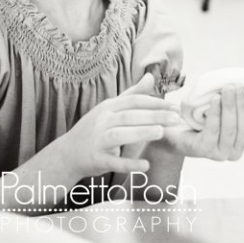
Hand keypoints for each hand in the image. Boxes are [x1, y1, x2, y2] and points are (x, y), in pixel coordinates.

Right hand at [62, 73, 182, 177]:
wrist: (67, 153)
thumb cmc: (95, 128)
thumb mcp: (111, 108)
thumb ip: (132, 94)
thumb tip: (150, 76)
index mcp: (108, 107)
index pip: (134, 101)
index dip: (155, 103)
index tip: (175, 107)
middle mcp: (102, 121)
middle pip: (129, 116)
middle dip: (154, 116)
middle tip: (176, 119)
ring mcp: (98, 140)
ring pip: (120, 135)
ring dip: (140, 133)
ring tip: (161, 132)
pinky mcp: (97, 159)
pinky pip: (114, 162)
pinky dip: (129, 164)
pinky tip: (146, 166)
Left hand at [163, 85, 243, 160]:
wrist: (174, 128)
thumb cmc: (202, 116)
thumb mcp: (224, 107)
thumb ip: (237, 100)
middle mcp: (236, 149)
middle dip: (242, 104)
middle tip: (236, 86)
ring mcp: (220, 153)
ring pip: (230, 129)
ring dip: (229, 106)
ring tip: (226, 89)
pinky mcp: (204, 150)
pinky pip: (213, 130)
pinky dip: (216, 113)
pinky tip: (215, 99)